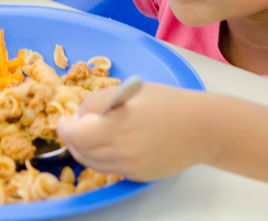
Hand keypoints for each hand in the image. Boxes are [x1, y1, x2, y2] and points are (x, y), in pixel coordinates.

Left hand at [56, 83, 213, 180]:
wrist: (203, 128)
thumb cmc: (170, 103)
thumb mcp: (131, 90)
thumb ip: (100, 101)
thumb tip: (79, 115)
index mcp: (118, 126)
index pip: (76, 135)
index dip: (65, 127)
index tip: (64, 120)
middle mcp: (121, 151)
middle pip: (80, 151)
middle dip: (72, 138)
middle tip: (75, 125)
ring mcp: (130, 167)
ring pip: (92, 163)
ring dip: (85, 149)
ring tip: (92, 134)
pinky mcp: (137, 176)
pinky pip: (110, 169)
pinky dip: (103, 158)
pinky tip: (112, 144)